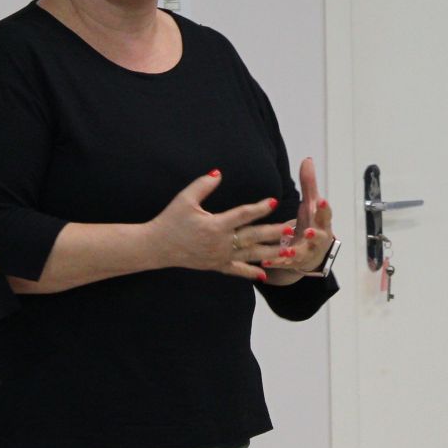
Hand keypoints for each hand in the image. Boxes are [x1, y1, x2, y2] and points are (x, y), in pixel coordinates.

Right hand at [148, 171, 281, 281]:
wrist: (156, 247)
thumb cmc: (170, 220)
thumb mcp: (184, 199)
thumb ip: (203, 185)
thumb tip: (218, 172)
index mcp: (214, 226)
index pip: (242, 215)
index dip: (259, 208)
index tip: (273, 202)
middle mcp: (220, 243)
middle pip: (252, 237)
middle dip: (273, 232)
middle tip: (291, 228)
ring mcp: (219, 256)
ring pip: (249, 256)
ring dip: (269, 253)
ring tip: (287, 251)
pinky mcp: (215, 265)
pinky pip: (236, 271)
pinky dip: (250, 273)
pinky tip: (265, 276)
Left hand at [262, 158, 335, 279]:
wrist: (312, 254)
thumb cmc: (312, 222)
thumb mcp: (310, 204)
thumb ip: (308, 183)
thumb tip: (307, 160)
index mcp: (322, 222)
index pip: (326, 215)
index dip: (324, 209)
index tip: (320, 201)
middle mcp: (318, 239)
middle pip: (319, 237)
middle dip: (315, 235)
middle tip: (309, 232)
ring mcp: (307, 252)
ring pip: (302, 254)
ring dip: (294, 252)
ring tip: (286, 251)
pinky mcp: (295, 263)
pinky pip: (285, 265)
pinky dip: (276, 264)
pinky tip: (265, 262)